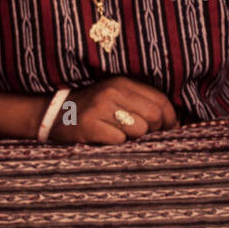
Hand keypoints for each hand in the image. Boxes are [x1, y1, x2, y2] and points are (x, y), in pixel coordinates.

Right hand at [49, 76, 179, 144]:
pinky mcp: (89, 126)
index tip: (171, 129)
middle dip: (156, 131)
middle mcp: (112, 92)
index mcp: (122, 82)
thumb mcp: (116, 97)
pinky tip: (106, 139)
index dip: (171, 118)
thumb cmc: (93, 108)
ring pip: (139, 130)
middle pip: (154, 116)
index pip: (161, 100)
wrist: (53, 114)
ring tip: (120, 135)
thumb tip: (175, 123)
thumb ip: (142, 103)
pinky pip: (119, 141)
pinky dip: (117, 145)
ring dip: (135, 139)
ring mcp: (99, 108)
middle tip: (146, 137)